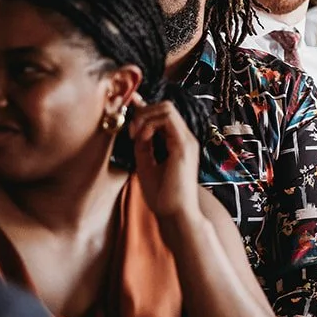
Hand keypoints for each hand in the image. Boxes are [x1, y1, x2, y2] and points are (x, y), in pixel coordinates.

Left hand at [128, 95, 201, 218]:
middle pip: (166, 106)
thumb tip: (137, 129)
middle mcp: (186, 138)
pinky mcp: (183, 147)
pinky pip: (167, 120)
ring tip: (134, 135)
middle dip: (143, 112)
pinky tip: (141, 139)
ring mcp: (187, 141)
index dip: (146, 105)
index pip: (164, 114)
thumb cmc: (163, 195)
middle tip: (129, 132)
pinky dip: (150, 125)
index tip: (129, 101)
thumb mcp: (146, 164)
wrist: (176, 214)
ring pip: (166, 108)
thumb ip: (143, 146)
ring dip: (145, 117)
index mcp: (178, 143)